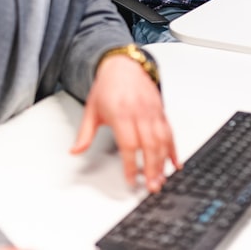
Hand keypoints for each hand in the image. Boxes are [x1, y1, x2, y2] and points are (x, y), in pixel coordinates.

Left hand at [70, 55, 179, 191]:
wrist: (123, 65)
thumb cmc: (107, 86)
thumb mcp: (91, 109)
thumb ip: (84, 134)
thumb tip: (75, 151)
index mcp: (120, 113)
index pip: (129, 144)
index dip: (131, 164)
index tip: (130, 179)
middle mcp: (139, 113)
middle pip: (150, 144)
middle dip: (152, 168)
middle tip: (152, 185)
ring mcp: (152, 112)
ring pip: (162, 140)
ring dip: (164, 162)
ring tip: (161, 179)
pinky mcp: (161, 111)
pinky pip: (170, 132)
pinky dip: (174, 149)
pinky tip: (175, 162)